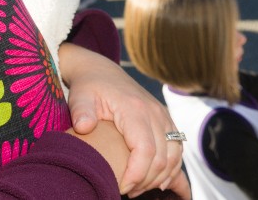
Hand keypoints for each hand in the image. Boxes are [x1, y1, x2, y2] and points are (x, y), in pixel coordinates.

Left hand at [59, 44, 189, 198]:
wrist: (101, 71)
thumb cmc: (89, 87)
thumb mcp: (80, 97)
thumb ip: (81, 112)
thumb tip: (83, 127)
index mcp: (134, 108)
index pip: (145, 150)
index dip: (137, 174)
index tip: (121, 187)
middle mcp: (154, 112)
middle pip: (162, 158)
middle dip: (146, 181)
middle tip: (126, 191)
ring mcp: (163, 116)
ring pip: (174, 156)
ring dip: (160, 177)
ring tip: (138, 188)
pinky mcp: (166, 120)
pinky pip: (177, 148)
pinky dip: (172, 167)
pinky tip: (158, 181)